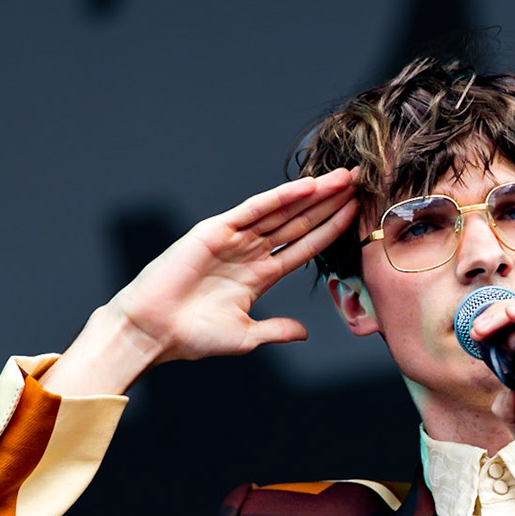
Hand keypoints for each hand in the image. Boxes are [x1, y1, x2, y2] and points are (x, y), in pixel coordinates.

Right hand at [110, 166, 359, 364]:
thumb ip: (277, 330)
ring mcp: (234, 239)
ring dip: (313, 194)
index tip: (357, 215)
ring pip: (282, 211)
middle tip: (360, 181)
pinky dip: (280, 197)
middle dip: (329, 203)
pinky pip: (253, 210)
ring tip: (343, 178)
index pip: (304, 246)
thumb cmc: (192, 337)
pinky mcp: (214, 230)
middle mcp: (250, 252)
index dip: (331, 230)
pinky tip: (306, 187)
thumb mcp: (246, 336)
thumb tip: (303, 334)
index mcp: (259, 275)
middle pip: (299, 222)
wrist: (155, 332)